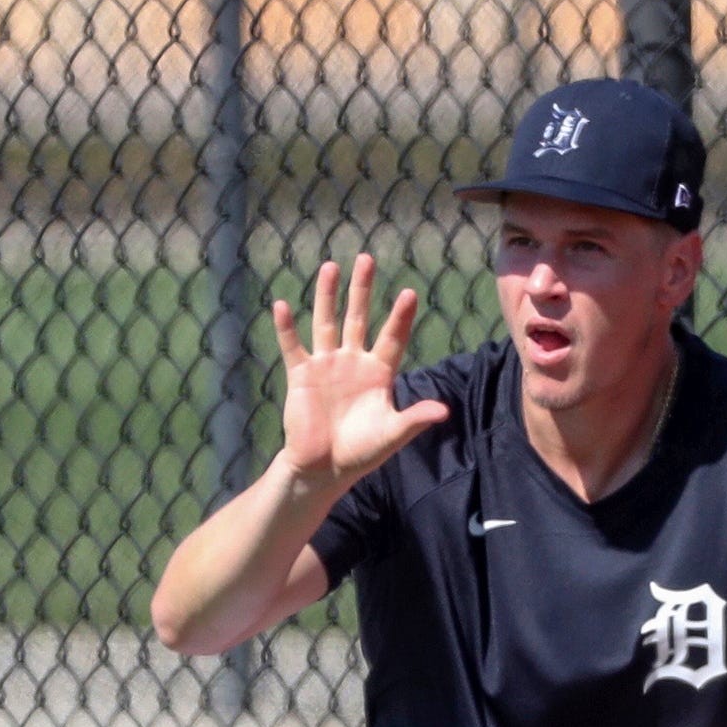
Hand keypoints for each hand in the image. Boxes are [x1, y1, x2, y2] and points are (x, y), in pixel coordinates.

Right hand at [273, 254, 449, 482]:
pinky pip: (293, 346)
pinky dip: (286, 327)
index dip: (400, 316)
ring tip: (330, 267)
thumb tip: (443, 412)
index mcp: (378, 372)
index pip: (393, 337)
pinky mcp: (301, 375)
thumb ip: (414, 419)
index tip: (409, 293)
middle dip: (362, 289)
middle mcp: (352, 362)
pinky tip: (282, 305)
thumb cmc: (361, 452)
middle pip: (358, 317)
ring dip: (327, 296)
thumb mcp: (391, 435)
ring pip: (326, 322)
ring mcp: (326, 365)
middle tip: (367, 258)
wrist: (323, 468)